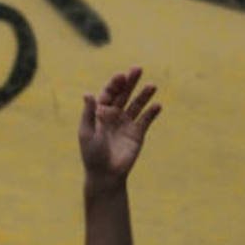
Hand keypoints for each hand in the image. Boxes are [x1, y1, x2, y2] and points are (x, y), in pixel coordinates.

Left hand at [79, 67, 160, 189]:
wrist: (105, 175)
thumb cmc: (92, 154)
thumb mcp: (87, 132)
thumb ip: (89, 113)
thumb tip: (88, 93)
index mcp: (100, 112)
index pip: (109, 92)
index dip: (115, 83)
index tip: (121, 76)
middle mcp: (114, 114)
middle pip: (124, 94)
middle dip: (130, 81)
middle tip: (137, 69)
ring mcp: (127, 123)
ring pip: (137, 104)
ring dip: (144, 94)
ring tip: (152, 86)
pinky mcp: (138, 133)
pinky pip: (146, 119)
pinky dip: (152, 112)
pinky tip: (157, 105)